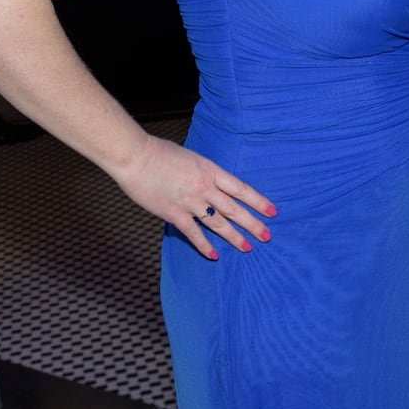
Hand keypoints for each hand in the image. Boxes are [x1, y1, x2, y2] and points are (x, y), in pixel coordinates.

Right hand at [111, 133, 276, 259]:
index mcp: (211, 171)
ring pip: (218, 223)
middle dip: (252, 224)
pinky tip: (214, 255)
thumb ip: (204, 174)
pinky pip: (193, 233)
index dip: (258, 202)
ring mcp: (190, 202)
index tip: (272, 212)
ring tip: (248, 247)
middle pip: (234, 209)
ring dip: (234, 237)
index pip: (241, 189)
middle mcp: (205, 188)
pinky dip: (204, 245)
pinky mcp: (173, 213)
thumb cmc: (160, 153)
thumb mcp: (192, 159)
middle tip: (267, 236)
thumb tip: (212, 185)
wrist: (136, 157)